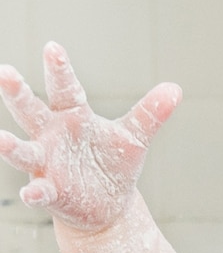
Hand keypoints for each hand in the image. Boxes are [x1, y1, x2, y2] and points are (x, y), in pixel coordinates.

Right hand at [0, 43, 179, 233]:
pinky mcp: (50, 191)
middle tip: (5, 72)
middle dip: (17, 93)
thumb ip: (150, 114)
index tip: (53, 47)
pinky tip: (31, 193)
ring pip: (24, 151)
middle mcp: (52, 136)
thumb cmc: (113, 162)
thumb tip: (175, 89)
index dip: (59, 70)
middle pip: (30, 111)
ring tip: (1, 139)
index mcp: (73, 116)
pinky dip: (34, 192)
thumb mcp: (134, 137)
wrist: (108, 204)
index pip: (65, 89)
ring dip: (10, 146)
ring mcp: (47, 163)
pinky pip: (39, 191)